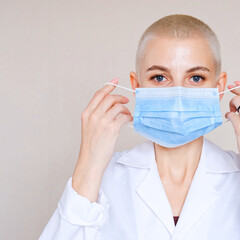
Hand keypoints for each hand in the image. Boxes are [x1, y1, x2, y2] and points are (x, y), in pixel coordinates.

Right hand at [72, 78, 132, 201]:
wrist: (90, 162)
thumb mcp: (90, 128)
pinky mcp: (111, 129)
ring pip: (118, 106)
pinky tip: (128, 121)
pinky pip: (123, 116)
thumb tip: (110, 107)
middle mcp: (93, 116)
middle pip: (109, 98)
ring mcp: (102, 122)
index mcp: (86, 114)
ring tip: (127, 115)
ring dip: (125, 109)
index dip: (108, 86)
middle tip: (126, 101)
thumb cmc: (92, 147)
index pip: (98, 95)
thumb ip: (97, 116)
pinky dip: (128, 117)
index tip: (115, 81)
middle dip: (120, 98)